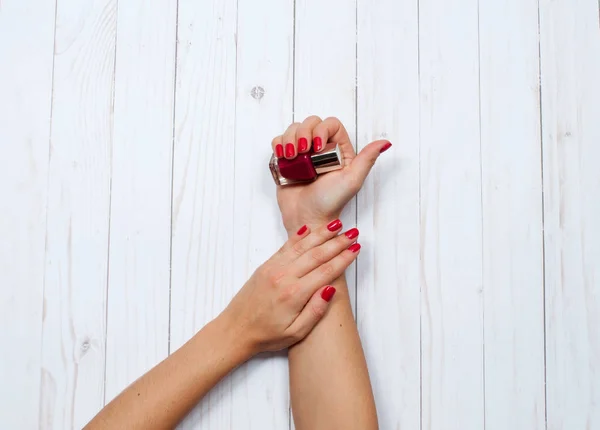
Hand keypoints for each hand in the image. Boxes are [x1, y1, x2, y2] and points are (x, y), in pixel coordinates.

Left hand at [220, 220, 360, 353]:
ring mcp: (273, 269)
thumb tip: (331, 289)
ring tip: (338, 225)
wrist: (235, 330)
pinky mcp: (266, 266)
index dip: (343, 259)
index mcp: (294, 294)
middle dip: (337, 242)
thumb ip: (315, 311)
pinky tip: (309, 229)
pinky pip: (285, 247)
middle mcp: (284, 277)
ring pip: (302, 246)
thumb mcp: (295, 333)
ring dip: (321, 235)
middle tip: (354, 233)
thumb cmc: (266, 335)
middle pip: (316, 255)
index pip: (326, 272)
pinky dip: (299, 237)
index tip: (356, 249)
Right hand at [271, 116, 391, 234]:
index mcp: (338, 150)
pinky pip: (279, 141)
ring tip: (292, 158)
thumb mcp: (352, 180)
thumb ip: (367, 160)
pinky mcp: (287, 160)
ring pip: (294, 129)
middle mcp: (320, 149)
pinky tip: (283, 157)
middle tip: (302, 152)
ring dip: (289, 140)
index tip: (316, 148)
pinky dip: (278, 145)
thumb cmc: (330, 203)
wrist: (307, 218)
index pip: (330, 124)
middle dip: (303, 133)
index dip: (321, 129)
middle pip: (310, 122)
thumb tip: (385, 143)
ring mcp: (302, 154)